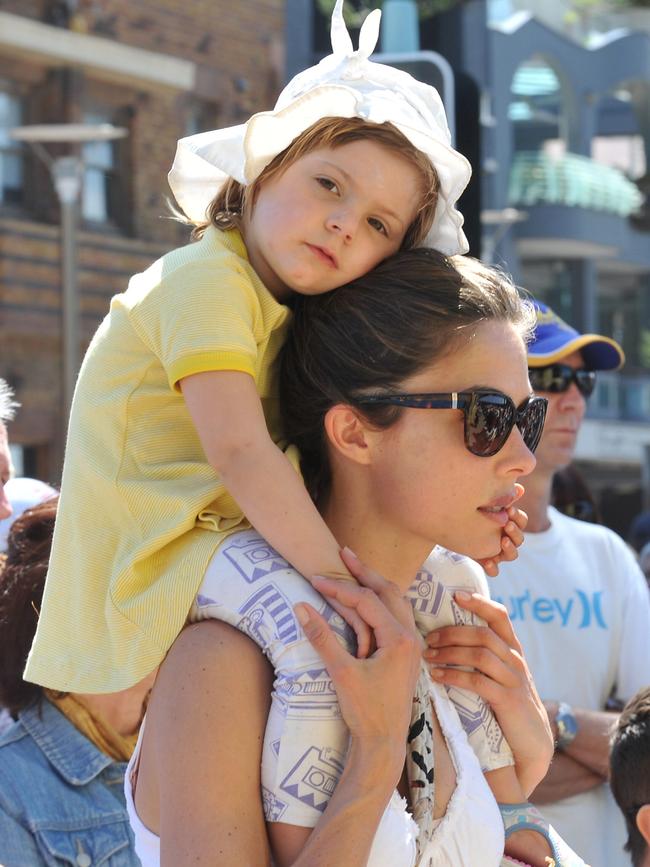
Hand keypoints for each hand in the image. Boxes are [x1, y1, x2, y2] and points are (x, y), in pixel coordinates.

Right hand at [295, 554, 420, 746]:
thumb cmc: (364, 711)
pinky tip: (367, 600)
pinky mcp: (406, 654)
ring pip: (396, 602)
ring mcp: (411, 645)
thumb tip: (300, 607)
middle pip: (388, 591)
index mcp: (398, 639)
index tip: (315, 578)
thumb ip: (322, 638)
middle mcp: (410, 637)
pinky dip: (381, 601)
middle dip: (365, 571)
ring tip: (355, 569)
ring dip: (375, 584)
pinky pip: (396, 615)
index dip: (339, 588)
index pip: (366, 601)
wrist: (385, 744)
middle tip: (344, 553)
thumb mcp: (340, 672)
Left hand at [423, 590, 552, 794]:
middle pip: (484, 634)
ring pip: (481, 655)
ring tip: (428, 656)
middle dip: (453, 632)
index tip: (456, 595)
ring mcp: (514, 679)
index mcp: (513, 649)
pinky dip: (454, 676)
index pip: (500, 616)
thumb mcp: (500, 674)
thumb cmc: (508, 703)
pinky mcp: (508, 700)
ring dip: (450, 652)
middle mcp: (515, 660)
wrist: (532, 741)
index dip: (479, 602)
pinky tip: (437, 676)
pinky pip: (478, 682)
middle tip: (429, 638)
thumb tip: (446, 636)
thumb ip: (484, 655)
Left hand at [477, 484, 526, 576]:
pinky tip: (487, 561)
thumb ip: (502, 497)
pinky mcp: (487, 562)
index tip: (509, 510)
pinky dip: (492, 567)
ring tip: (502, 541)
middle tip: (507, 524)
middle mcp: (507, 539)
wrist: (451, 526)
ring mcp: (498, 553)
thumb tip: (520, 488)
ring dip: (509, 548)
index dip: (518, 517)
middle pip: (520, 539)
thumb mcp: (486, 504)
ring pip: (512, 555)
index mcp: (510, 524)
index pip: (522, 521)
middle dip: (515, 532)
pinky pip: (494, 570)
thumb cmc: (472, 512)